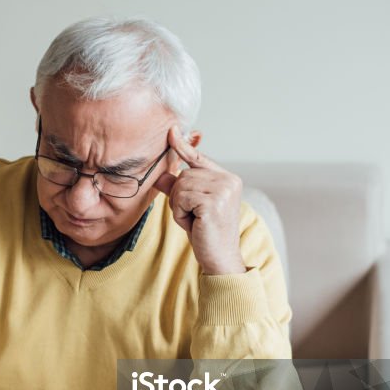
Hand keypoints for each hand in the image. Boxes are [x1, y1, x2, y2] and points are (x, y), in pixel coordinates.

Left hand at [153, 127, 245, 274]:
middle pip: (184, 175)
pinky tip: (194, 224)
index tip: (171, 131)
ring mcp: (223, 190)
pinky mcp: (214, 202)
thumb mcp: (189, 207)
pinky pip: (180, 198)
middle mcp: (229, 180)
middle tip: (193, 216)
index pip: (200, 158)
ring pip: (180, 186)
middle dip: (179, 197)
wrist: (220, 258)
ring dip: (179, 207)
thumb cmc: (206, 233)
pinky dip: (180, 213)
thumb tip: (160, 175)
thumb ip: (177, 189)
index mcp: (227, 179)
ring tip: (195, 220)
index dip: (183, 146)